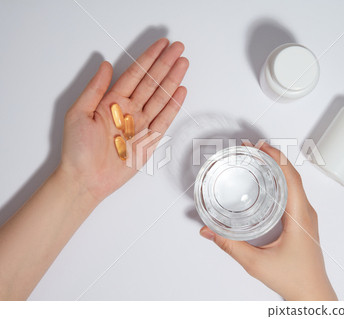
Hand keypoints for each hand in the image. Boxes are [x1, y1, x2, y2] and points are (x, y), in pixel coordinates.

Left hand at [59, 38, 188, 203]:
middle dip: (165, 64)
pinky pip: (164, 119)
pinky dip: (173, 105)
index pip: (135, 74)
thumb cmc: (77, 150)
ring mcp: (141, 125)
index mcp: (111, 102)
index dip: (149, 58)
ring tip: (183, 63)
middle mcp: (128, 110)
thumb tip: (106, 65)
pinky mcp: (149, 140)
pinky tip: (181, 91)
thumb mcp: (78, 113)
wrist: (86, 179)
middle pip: (151, 82)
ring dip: (172, 80)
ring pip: (160, 97)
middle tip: (178, 48)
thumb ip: (95, 89)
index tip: (161, 45)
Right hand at [200, 143, 336, 300]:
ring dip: (278, 168)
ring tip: (258, 159)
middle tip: (253, 148)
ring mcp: (306, 216)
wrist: (313, 294)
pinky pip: (294, 192)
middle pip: (292, 175)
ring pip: (294, 183)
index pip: (291, 177)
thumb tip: (209, 232)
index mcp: (300, 217)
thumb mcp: (256, 263)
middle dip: (273, 157)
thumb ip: (230, 246)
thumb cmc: (295, 279)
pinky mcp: (303, 221)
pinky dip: (281, 180)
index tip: (260, 147)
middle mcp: (306, 213)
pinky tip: (268, 181)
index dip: (275, 158)